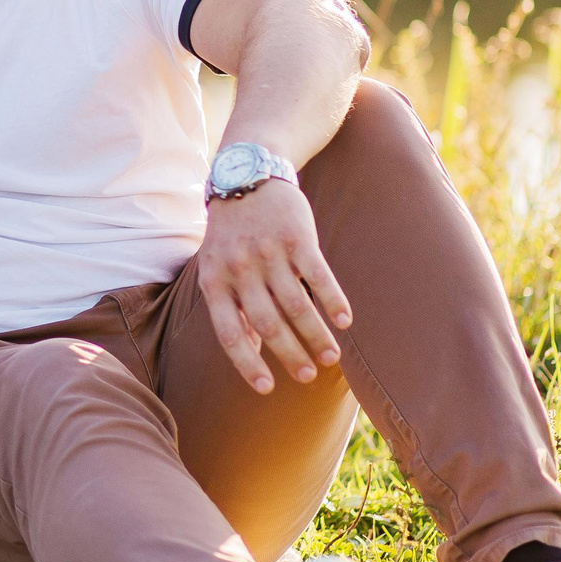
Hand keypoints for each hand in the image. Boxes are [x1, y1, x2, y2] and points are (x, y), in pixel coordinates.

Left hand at [194, 178, 352, 394]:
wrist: (247, 173)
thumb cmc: (231, 231)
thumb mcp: (217, 265)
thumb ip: (232, 304)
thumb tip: (250, 348)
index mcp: (215, 281)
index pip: (230, 333)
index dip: (247, 363)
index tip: (267, 388)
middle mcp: (240, 269)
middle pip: (269, 325)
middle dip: (291, 355)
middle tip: (309, 377)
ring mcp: (269, 253)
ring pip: (297, 306)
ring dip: (317, 336)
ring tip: (332, 357)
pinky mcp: (297, 238)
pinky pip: (318, 277)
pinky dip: (333, 302)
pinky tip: (345, 321)